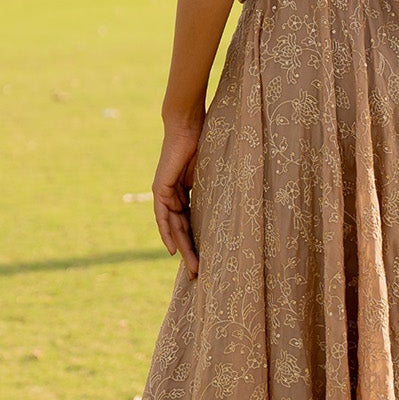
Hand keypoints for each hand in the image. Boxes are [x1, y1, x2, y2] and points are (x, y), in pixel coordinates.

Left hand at [153, 112, 203, 279]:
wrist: (189, 126)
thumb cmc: (205, 143)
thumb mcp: (213, 175)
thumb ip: (216, 191)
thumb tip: (238, 206)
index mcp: (187, 193)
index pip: (192, 224)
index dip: (199, 242)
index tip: (207, 261)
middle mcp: (174, 196)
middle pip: (182, 231)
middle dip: (191, 252)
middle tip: (199, 273)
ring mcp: (165, 193)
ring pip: (173, 227)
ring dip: (182, 248)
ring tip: (192, 267)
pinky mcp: (160, 189)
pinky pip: (162, 216)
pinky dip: (166, 232)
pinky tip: (172, 249)